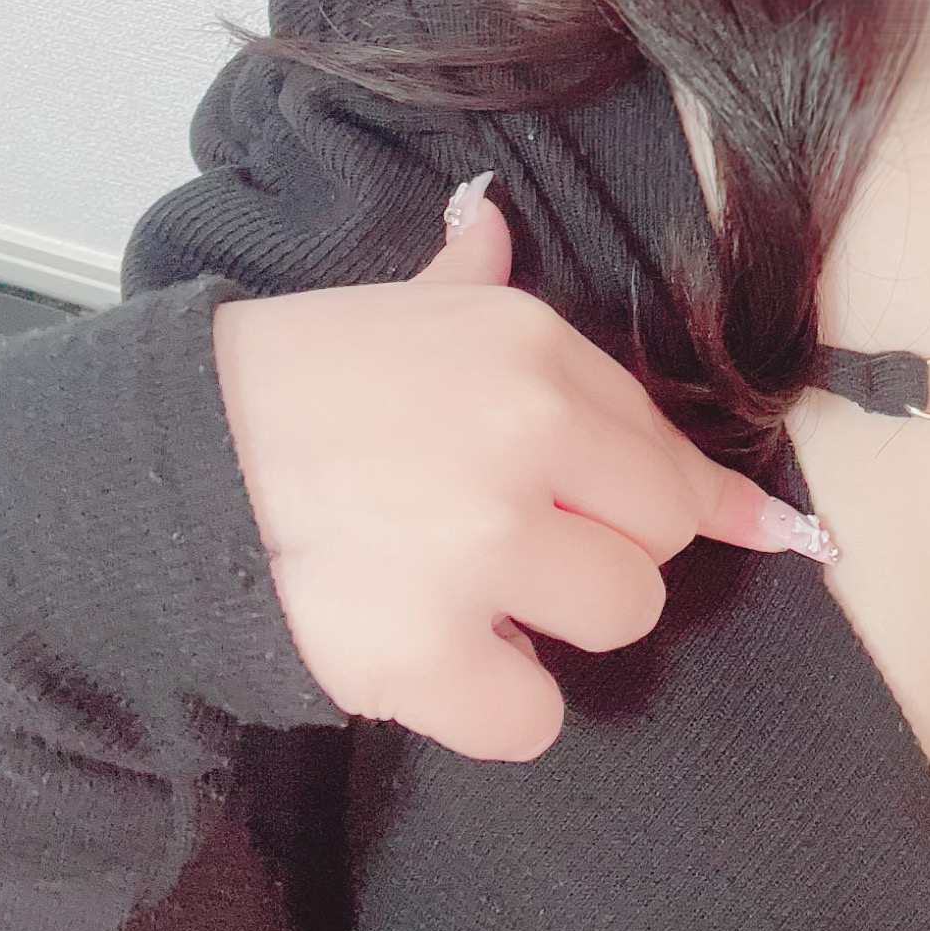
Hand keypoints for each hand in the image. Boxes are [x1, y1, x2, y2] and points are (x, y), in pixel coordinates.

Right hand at [210, 171, 834, 760]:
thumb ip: (467, 277)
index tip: (764, 532)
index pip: (670, 444)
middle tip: (507, 545)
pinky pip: (531, 717)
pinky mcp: (424, 651)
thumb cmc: (285, 386)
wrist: (164, 465)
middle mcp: (524, 437)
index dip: (706, 499)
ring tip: (460, 590)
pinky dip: (490, 706)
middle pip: (659, 537)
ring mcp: (478, 547)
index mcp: (530, 349)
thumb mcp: (391, 308)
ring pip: (616, 618)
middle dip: (598, 552)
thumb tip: (491, 212)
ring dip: (550, 625)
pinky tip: (432, 659)